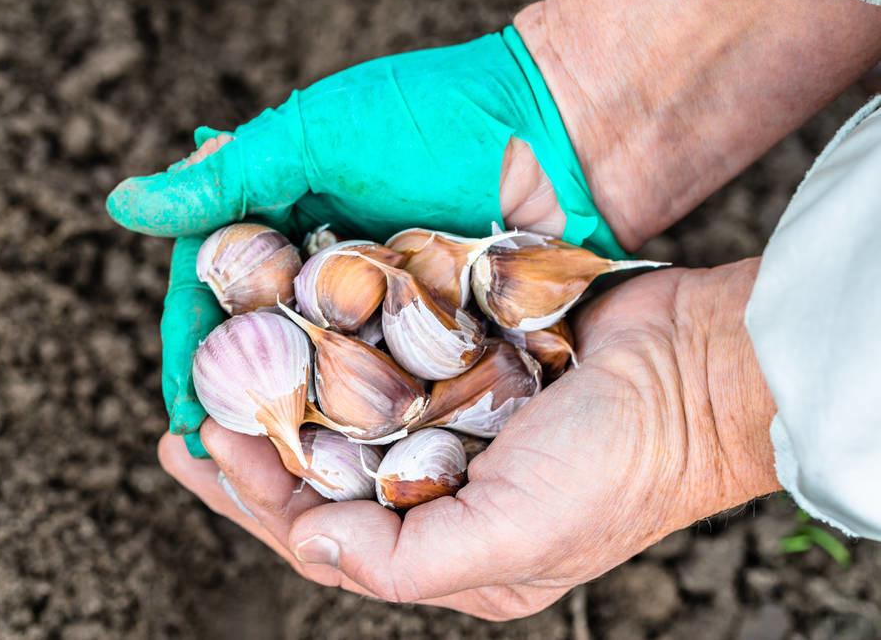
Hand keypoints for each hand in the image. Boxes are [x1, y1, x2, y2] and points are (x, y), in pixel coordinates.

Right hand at [107, 24, 605, 453]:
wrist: (564, 130)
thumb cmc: (433, 117)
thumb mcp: (316, 137)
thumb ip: (227, 179)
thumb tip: (125, 204)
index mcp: (280, 222)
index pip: (212, 296)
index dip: (192, 354)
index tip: (183, 411)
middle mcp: (323, 272)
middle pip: (262, 351)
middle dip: (238, 405)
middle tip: (216, 463)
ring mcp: (380, 308)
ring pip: (321, 380)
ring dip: (296, 426)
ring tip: (275, 478)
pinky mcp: (432, 334)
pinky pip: (385, 388)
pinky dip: (362, 423)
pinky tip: (348, 461)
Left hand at [158, 260, 779, 619]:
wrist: (696, 371)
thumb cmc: (619, 465)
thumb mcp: (514, 542)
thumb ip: (402, 559)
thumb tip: (306, 544)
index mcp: (448, 547)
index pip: (323, 534)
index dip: (253, 496)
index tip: (197, 447)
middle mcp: (442, 488)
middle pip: (321, 475)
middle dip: (250, 451)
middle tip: (185, 417)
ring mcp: (453, 420)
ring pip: (346, 414)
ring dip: (289, 392)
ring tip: (225, 368)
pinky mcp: (466, 362)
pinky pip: (386, 358)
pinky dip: (340, 343)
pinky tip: (299, 322)